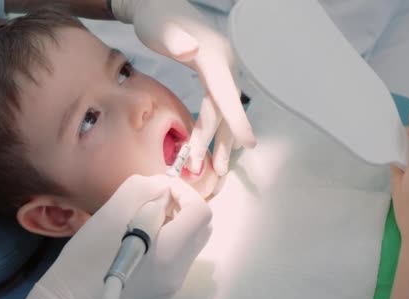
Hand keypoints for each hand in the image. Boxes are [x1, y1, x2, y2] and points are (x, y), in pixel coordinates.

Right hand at [12, 174, 211, 298]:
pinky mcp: (166, 289)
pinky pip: (181, 255)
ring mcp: (174, 283)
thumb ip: (142, 191)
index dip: (184, 191)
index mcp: (168, 253)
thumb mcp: (111, 212)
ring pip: (193, 240)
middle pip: (203, 226)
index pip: (200, 212)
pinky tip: (144, 237)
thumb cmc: (87, 256)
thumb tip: (163, 187)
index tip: (159, 187)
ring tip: (146, 217)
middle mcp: (179, 271)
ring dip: (177, 220)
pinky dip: (171, 237)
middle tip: (154, 200)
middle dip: (183, 205)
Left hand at [111, 0, 255, 175]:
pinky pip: (218, 107)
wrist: (158, 7)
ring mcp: (222, 72)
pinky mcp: (215, 76)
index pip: (227, 93)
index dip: (238, 119)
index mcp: (214, 57)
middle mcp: (225, 66)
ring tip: (213, 168)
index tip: (251, 143)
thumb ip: (174, 39)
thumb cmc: (157, 19)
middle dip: (219, 142)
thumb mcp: (161, 29)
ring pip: (223, 112)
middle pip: (225, 110)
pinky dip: (213, 127)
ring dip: (218, 140)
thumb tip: (189, 51)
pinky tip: (207, 143)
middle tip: (210, 171)